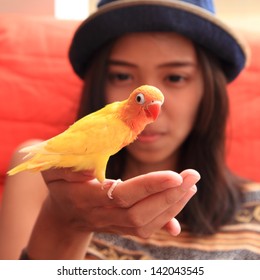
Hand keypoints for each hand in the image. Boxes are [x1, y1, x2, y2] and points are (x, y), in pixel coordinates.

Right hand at [42, 168, 198, 237]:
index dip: (149, 186)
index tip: (175, 175)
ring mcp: (116, 225)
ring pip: (149, 222)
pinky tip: (183, 201)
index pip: (123, 196)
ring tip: (191, 184)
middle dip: (170, 195)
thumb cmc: (61, 185)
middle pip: (142, 212)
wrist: (65, 214)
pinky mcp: (125, 227)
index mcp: (89, 199)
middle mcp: (105, 216)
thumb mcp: (56, 169)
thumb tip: (95, 159)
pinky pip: (149, 228)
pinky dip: (169, 217)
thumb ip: (71, 163)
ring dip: (174, 204)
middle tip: (192, 175)